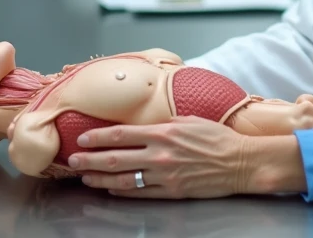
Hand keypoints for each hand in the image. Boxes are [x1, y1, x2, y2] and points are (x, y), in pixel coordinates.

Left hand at [70, 117, 254, 198]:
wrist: (239, 162)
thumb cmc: (218, 137)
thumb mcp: (190, 120)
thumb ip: (165, 122)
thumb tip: (148, 123)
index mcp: (163, 132)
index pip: (121, 134)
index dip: (98, 137)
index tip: (83, 138)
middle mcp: (159, 155)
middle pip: (115, 158)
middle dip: (90, 160)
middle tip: (73, 161)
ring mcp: (164, 176)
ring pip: (123, 179)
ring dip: (101, 179)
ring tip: (85, 178)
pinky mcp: (171, 191)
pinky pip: (140, 193)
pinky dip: (122, 192)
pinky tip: (111, 190)